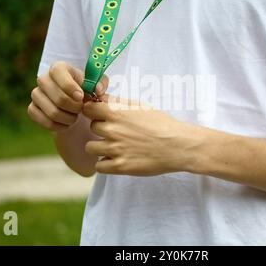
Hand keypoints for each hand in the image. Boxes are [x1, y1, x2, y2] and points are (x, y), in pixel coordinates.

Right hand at [28, 61, 108, 131]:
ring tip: (75, 117)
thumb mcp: (97, 85)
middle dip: (74, 108)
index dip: (70, 86)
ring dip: (68, 118)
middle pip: (58, 97)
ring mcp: (36, 94)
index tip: (81, 97)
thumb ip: (100, 84)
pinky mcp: (32, 108)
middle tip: (81, 109)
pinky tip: (66, 124)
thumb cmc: (86, 91)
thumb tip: (97, 90)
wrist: (74, 105)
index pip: (58, 72)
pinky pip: (43, 120)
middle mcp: (44, 79)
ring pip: (52, 112)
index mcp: (59, 68)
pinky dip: (58, 126)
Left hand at [83, 97, 201, 175]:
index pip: (87, 108)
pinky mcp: (119, 166)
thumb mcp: (140, 106)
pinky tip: (116, 158)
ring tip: (114, 147)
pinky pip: (99, 166)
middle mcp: (112, 130)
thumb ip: (118, 102)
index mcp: (116, 113)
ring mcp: (114, 149)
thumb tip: (101, 98)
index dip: (93, 111)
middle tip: (116, 132)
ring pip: (90, 147)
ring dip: (100, 146)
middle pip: (91, 127)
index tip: (99, 115)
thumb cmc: (162, 123)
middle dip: (101, 129)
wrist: (177, 145)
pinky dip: (105, 163)